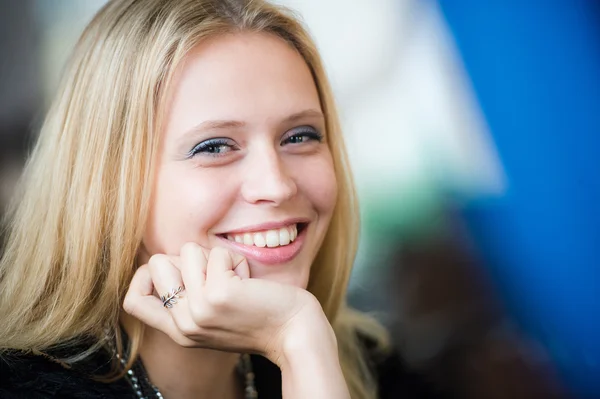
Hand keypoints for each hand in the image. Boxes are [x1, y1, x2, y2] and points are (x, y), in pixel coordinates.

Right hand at [123, 243, 325, 363]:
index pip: (132, 301)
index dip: (146, 277)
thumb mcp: (215, 316)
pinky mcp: (218, 295)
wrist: (294, 333)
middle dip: (189, 259)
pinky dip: (235, 260)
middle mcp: (183, 325)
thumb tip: (172, 258)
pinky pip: (216, 254)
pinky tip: (248, 281)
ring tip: (236, 280)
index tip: (180, 273)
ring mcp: (198, 310)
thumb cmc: (260, 316)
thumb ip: (189, 297)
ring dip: (217, 257)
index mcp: (179, 331)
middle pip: (156, 263)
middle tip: (216, 275)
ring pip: (188, 250)